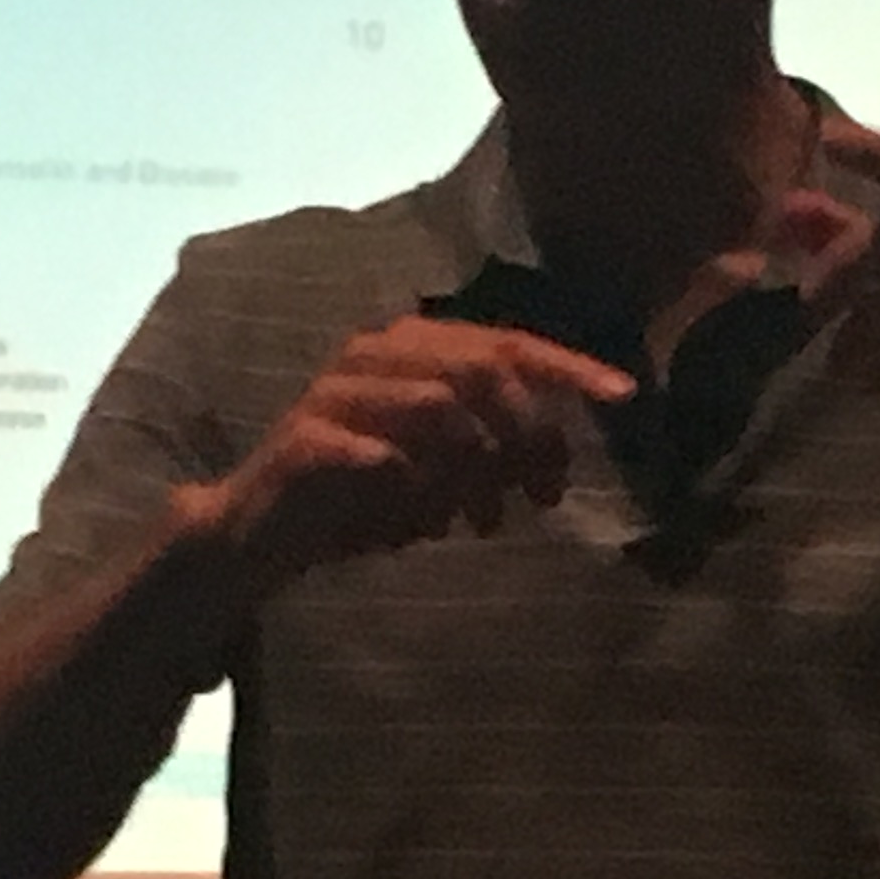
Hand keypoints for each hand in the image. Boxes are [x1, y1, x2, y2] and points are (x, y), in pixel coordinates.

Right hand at [188, 316, 635, 583]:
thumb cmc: (360, 497)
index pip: (506, 343)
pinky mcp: (304, 439)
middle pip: (482, 369)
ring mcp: (336, 392)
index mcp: (413, 348)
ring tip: (484, 524)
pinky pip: (383, 457)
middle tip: (545, 495)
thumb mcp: (441, 472)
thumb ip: (493, 451)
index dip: (568, 367)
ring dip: (475, 471)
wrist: (256, 535)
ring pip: (438, 407)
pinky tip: (420, 527)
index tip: (623, 398)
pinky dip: (415, 493)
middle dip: (528, 433)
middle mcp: (375, 353)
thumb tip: (555, 461)